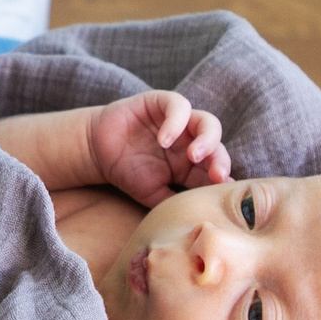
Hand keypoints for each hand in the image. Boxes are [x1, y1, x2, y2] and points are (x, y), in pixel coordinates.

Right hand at [86, 90, 230, 205]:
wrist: (96, 152)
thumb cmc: (126, 174)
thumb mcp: (152, 195)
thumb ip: (174, 202)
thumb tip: (198, 216)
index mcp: (192, 166)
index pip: (215, 170)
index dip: (222, 180)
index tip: (223, 191)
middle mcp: (190, 142)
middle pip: (217, 147)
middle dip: (221, 160)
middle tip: (217, 175)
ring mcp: (179, 121)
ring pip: (207, 122)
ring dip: (207, 139)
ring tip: (194, 155)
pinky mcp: (161, 103)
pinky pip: (179, 106)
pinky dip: (176, 121)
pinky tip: (164, 140)